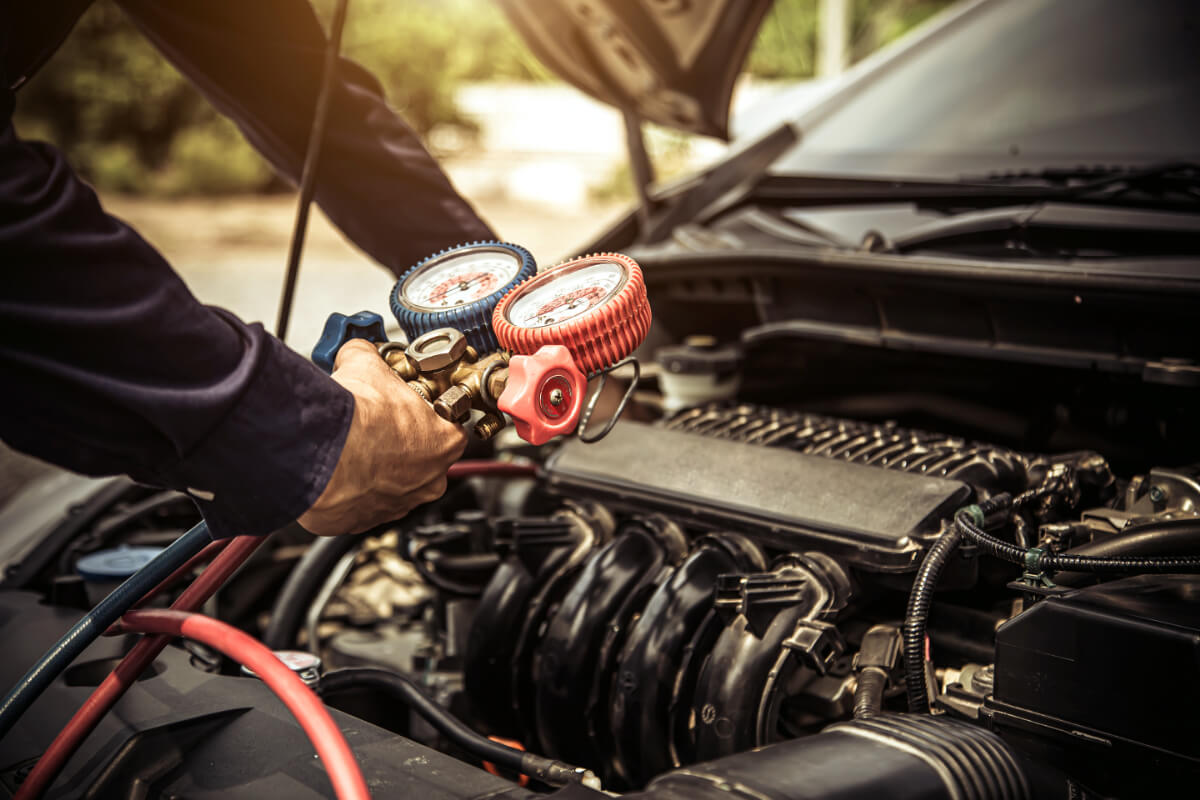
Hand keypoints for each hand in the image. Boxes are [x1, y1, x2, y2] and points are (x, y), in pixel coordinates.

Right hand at [298, 339, 467, 534]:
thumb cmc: (356, 418)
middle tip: (375, 422)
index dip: (423, 411)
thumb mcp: (366, 364)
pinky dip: (352, 487)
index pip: (447, 424)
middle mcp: (430, 479)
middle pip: (423, 455)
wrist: (320, 454)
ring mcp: (399, 504)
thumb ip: (371, 356)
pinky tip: (339, 467)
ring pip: (393, 481)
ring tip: (354, 444)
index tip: (404, 404)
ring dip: (377, 465)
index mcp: (446, 441)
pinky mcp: (365, 521)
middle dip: (401, 440)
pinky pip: (364, 502)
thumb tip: (360, 350)